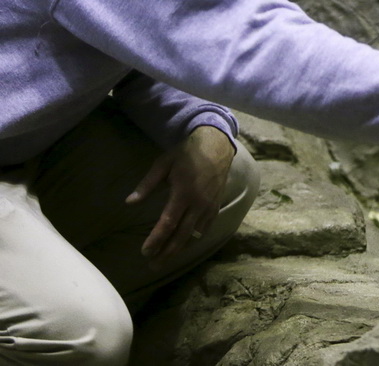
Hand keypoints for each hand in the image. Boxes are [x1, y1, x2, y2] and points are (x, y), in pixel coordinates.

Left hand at [126, 126, 234, 266]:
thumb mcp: (163, 164)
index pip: (167, 223)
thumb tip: (129, 203)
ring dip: (179, 248)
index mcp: (183, 193)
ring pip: (194, 234)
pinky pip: (205, 227)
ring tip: (166, 259)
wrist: (217, 145)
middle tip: (153, 265)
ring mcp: (209, 206)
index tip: (145, 252)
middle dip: (166, 252)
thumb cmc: (186, 153)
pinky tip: (185, 244)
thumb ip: (146, 185)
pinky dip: (194, 238)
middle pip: (181, 235)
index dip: (156, 240)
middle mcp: (198, 203)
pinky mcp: (216, 205)